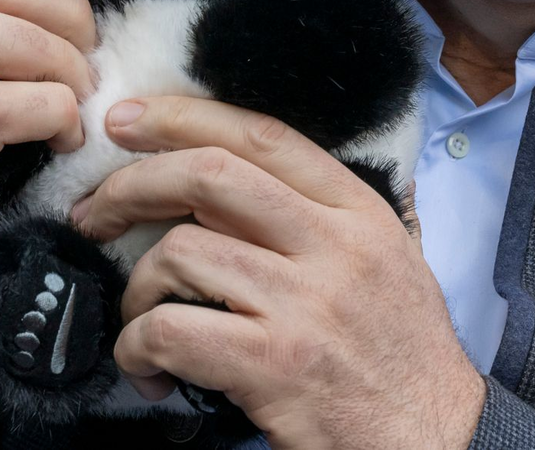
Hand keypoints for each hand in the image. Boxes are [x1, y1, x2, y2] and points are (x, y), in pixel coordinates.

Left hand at [72, 97, 485, 449]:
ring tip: (142, 315)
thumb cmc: (405, 351)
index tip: (129, 118)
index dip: (184, 117)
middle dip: (134, 183)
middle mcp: (333, 244)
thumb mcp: (391, 256)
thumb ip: (334, 211)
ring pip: (182, 252)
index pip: (263, 136)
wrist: (439, 439)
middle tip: (95, 209)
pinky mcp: (275, 366)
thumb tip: (260, 170)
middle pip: (212, 176)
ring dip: (138, 285)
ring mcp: (304, 303)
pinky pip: (174, 329)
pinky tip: (148, 366)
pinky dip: (140, 345)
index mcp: (358, 210)